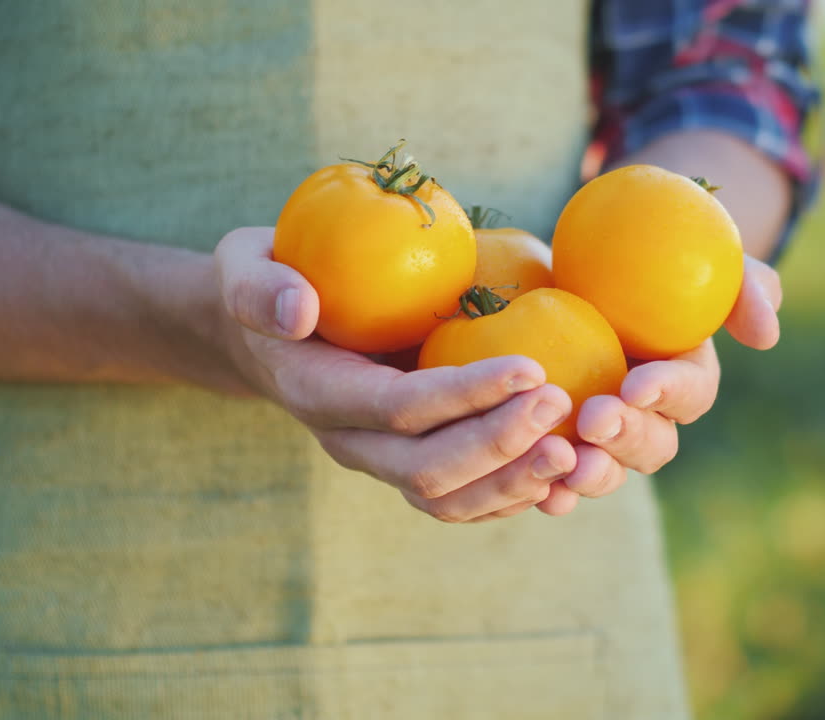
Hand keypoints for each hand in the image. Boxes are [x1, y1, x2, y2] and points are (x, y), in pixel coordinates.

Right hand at [213, 227, 579, 522]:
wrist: (272, 334)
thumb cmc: (273, 279)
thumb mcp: (246, 267)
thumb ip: (261, 287)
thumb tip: (299, 309)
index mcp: (320, 394)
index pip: (399, 408)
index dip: (465, 396)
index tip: (532, 368)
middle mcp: (353, 443)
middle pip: (430, 469)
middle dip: (501, 444)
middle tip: (563, 404)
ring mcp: (385, 462)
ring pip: (452, 498)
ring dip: (517, 481)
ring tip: (578, 451)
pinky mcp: (415, 464)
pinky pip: (467, 499)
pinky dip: (517, 493)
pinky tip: (568, 472)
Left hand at [535, 256, 782, 513]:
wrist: (573, 258)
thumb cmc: (647, 250)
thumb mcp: (702, 249)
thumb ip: (745, 285)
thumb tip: (766, 336)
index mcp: (684, 377)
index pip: (691, 394)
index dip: (668, 393)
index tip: (636, 384)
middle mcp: (647, 415)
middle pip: (653, 445)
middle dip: (626, 437)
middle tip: (594, 419)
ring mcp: (600, 435)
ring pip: (608, 471)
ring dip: (593, 474)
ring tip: (564, 461)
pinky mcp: (555, 441)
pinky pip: (557, 479)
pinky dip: (549, 490)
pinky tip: (538, 492)